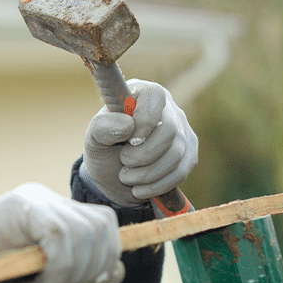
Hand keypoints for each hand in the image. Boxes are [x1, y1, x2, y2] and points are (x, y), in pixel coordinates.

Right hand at [0, 183, 124, 282]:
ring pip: (86, 231)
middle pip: (103, 226)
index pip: (105, 227)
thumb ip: (81, 281)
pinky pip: (60, 235)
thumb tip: (117, 270)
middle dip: (94, 269)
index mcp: (55, 215)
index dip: (105, 260)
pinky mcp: (15, 207)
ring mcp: (30, 199)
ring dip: (76, 273)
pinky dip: (62, 268)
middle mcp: (46, 199)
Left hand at [81, 80, 197, 206]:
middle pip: (169, 130)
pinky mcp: (189, 154)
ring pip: (176, 153)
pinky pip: (180, 172)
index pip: (155, 96)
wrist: (112, 177)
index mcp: (143, 93)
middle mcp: (168, 108)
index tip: (126, 140)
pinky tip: (139, 189)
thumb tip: (127, 126)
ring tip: (126, 177)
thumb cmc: (104, 149)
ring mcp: (183, 131)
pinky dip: (156, 185)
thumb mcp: (93, 137)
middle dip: (142, 154)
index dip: (142, 121)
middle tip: (123, 161)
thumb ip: (102, 126)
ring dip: (147, 173)